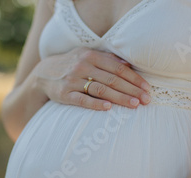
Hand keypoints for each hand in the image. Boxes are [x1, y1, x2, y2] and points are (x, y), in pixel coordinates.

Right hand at [33, 46, 151, 110]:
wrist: (43, 74)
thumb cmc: (72, 65)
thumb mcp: (87, 56)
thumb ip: (107, 59)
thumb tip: (128, 65)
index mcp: (91, 56)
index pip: (118, 68)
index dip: (134, 78)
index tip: (147, 88)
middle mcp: (82, 66)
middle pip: (112, 79)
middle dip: (132, 90)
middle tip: (147, 100)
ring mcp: (72, 80)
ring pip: (100, 89)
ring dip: (119, 98)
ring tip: (134, 105)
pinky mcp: (64, 94)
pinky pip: (82, 100)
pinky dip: (95, 104)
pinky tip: (108, 108)